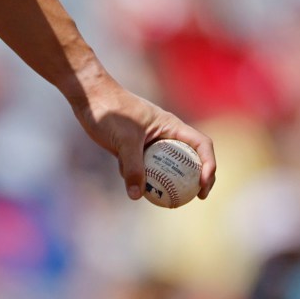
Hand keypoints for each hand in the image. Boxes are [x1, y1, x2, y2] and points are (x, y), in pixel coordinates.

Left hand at [73, 74, 215, 204]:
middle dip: (197, 178)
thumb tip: (137, 195)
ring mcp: (151, 142)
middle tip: (197, 197)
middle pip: (190, 158)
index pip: (202, 145)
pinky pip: (145, 168)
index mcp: (172, 126)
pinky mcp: (135, 149)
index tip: (203, 184)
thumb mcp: (124, 141)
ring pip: (167, 166)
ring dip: (170, 182)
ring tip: (169, 201)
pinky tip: (130, 185)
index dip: (209, 164)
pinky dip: (143, 178)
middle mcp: (166, 134)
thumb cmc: (111, 111)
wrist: (90, 97)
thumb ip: (133, 167)